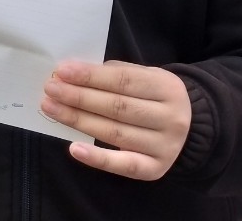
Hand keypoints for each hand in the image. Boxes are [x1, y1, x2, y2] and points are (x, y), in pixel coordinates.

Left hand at [40, 60, 190, 180]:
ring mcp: (165, 146)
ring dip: (78, 120)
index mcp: (167, 87)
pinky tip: (74, 149)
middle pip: (117, 107)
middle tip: (50, 89)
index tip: (62, 71)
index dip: (90, 76)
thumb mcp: (145, 76)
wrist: (191, 127)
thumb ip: (114, 73)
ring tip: (51, 108)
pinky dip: (98, 158)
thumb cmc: (154, 96)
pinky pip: (124, 165)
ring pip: (115, 133)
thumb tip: (72, 74)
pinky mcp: (155, 169)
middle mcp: (170, 118)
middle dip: (78, 97)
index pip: (123, 80)